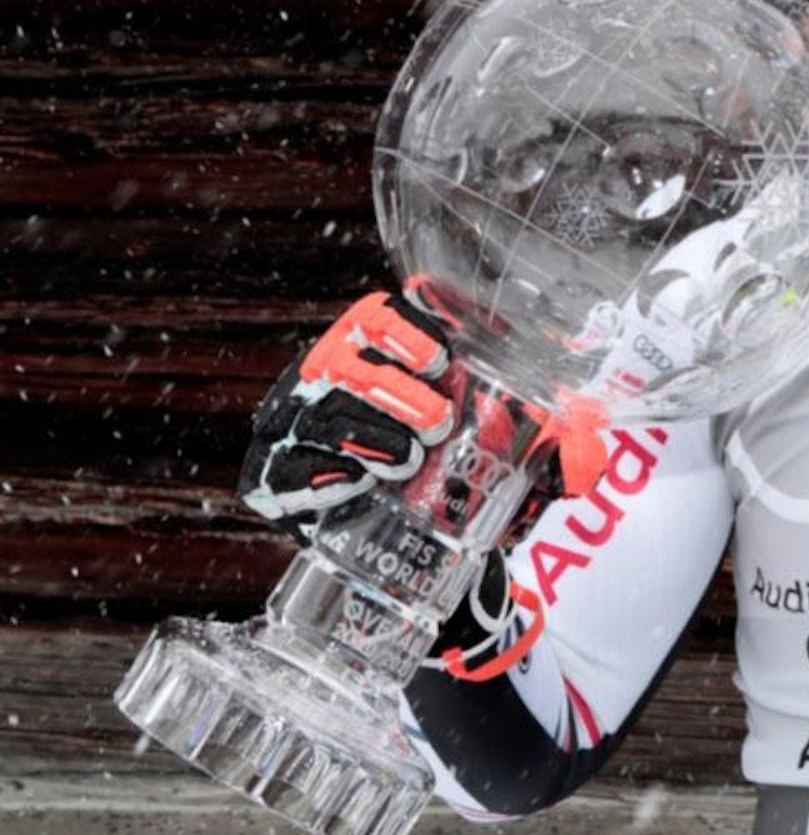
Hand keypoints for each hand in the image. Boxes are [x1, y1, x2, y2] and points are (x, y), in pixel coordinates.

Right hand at [239, 288, 456, 532]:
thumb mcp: (444, 411)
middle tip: (437, 424)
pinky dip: (327, 476)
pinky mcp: (270, 474)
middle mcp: (318, 377)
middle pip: (350, 369)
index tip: (438, 363)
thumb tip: (513, 346)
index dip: (405, 333)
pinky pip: (289, 469)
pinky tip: (358, 480)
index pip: (376, 319)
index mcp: (360, 349)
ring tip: (408, 460)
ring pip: (324, 418)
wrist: (358, 516)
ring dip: (373, 439)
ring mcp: (288, 423)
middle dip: (399, 395)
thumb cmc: (410, 451)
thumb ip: (467, 381)